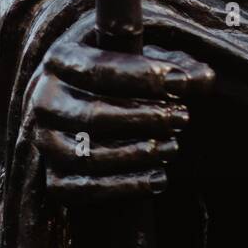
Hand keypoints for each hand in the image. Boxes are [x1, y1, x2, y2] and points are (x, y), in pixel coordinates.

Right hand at [32, 31, 214, 202]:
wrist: (89, 103)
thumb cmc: (124, 74)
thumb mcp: (145, 59)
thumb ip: (176, 65)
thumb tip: (204, 79)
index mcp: (60, 58)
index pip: (98, 69)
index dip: (141, 77)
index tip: (180, 82)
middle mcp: (42, 99)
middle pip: (93, 114)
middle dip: (145, 118)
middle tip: (183, 117)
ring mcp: (43, 140)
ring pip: (86, 154)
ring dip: (136, 153)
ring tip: (173, 146)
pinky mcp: (50, 176)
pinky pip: (81, 189)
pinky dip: (123, 187)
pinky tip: (159, 179)